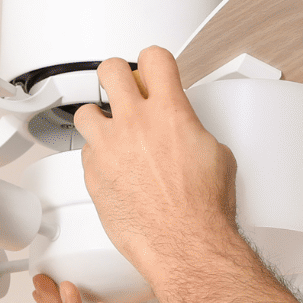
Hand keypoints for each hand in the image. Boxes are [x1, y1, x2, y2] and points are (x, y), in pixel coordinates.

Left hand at [72, 46, 243, 282]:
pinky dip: (98, 157)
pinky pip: (86, 153)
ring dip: (99, 118)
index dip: (152, 62)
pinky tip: (113, 168)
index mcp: (170, 111)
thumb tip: (186, 131)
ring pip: (86, 112)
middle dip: (117, 76)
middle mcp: (135, 123)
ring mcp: (109, 148)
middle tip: (123, 89)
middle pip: (110, 71)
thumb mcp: (216, 154)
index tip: (151, 70)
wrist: (183, 243)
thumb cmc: (203, 208)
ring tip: (112, 132)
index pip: (153, 59)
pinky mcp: (93, 174)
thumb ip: (192, 130)